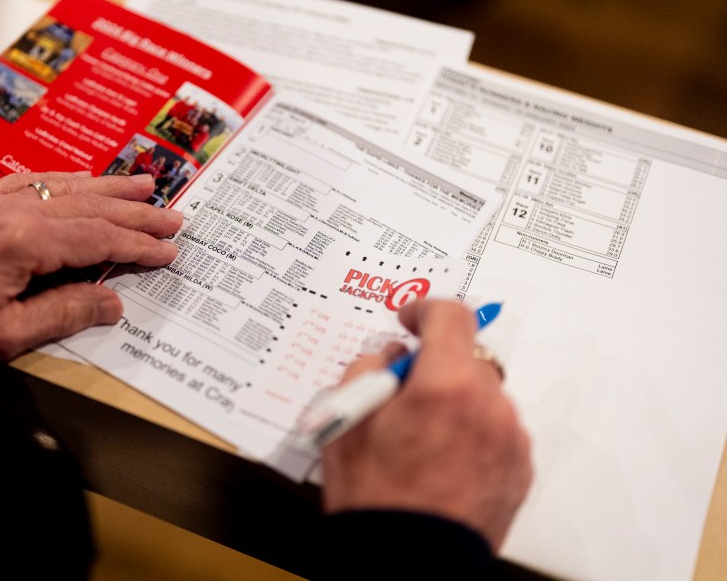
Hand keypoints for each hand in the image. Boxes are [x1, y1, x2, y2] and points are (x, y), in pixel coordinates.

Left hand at [0, 172, 181, 360]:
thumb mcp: (3, 334)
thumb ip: (63, 313)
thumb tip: (112, 300)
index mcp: (27, 241)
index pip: (100, 238)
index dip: (138, 245)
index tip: (168, 251)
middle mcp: (18, 209)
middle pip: (94, 206)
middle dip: (137, 212)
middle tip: (174, 216)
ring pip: (71, 187)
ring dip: (112, 187)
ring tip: (147, 184)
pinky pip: (39, 179)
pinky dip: (72, 180)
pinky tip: (85, 181)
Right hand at [319, 299, 532, 551]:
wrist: (408, 563)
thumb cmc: (375, 497)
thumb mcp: (346, 420)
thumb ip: (368, 368)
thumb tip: (390, 357)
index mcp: (445, 385)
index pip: (450, 316)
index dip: (424, 311)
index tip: (409, 321)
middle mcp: (489, 405)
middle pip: (467, 358)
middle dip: (436, 366)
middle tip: (402, 394)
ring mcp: (510, 438)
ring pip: (484, 394)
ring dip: (457, 399)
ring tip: (423, 436)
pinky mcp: (520, 468)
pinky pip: (498, 429)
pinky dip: (474, 430)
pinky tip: (444, 458)